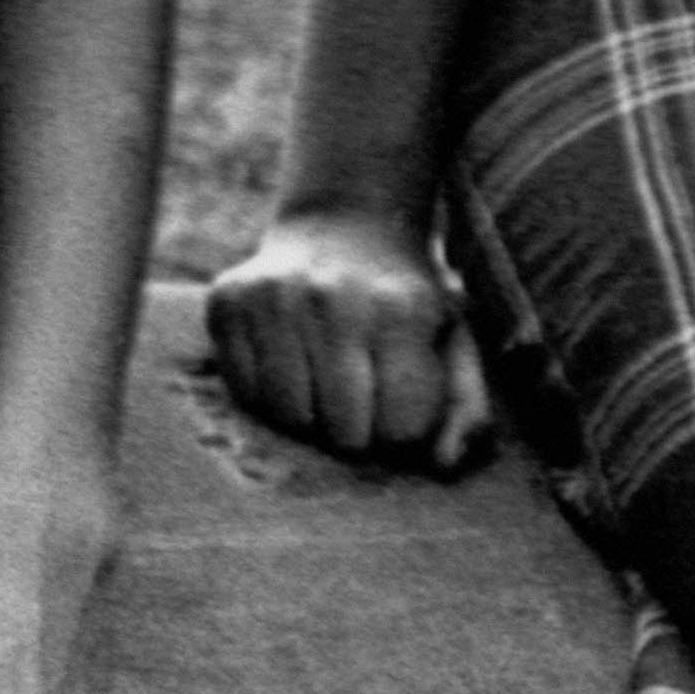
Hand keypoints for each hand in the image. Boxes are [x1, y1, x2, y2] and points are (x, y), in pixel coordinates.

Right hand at [204, 200, 494, 471]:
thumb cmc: (406, 303)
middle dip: (357, 431)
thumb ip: (466, 412)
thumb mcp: (454, 344)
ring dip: (310, 415)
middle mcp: (331, 298)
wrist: (344, 226)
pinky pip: (244, 391)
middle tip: (361, 398)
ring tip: (324, 381)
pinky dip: (268, 394)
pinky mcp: (227, 301)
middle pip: (343, 432)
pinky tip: (289, 363)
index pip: (399, 428)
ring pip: (289, 417)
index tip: (400, 403)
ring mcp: (272, 296)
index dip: (403, 430)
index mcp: (402, 310)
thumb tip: (443, 466)